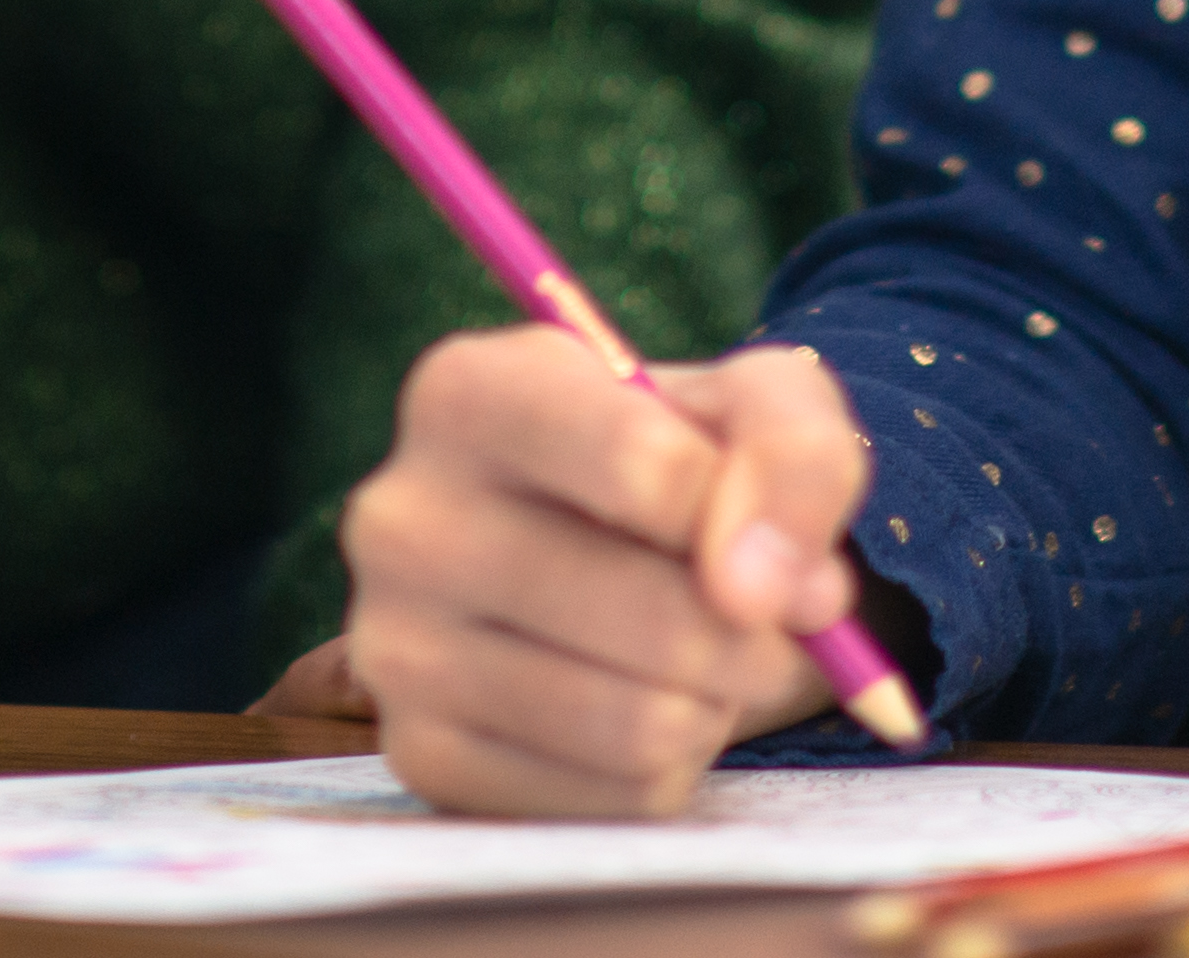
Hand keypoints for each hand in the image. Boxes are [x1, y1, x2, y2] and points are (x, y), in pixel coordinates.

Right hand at [335, 326, 881, 813]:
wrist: (607, 558)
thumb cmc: (681, 464)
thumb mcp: (758, 405)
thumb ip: (792, 453)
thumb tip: (766, 591)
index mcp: (468, 391)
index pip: (646, 468)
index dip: (747, 517)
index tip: (774, 541)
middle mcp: (401, 514)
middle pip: (652, 615)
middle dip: (748, 635)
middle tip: (762, 625)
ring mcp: (396, 645)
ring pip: (636, 721)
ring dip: (714, 704)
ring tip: (699, 662)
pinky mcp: (423, 756)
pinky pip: (611, 797)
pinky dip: (667, 768)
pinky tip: (641, 708)